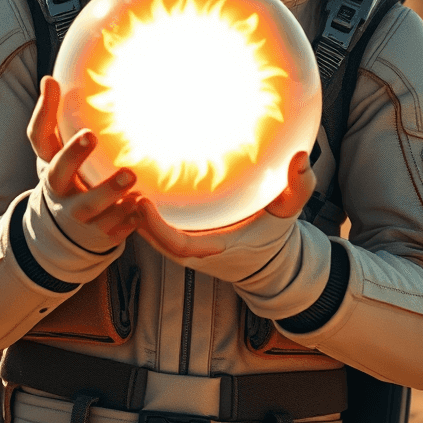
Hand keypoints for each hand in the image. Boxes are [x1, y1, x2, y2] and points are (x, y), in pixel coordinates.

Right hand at [27, 76, 139, 246]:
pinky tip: (142, 207)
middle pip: (61, 177)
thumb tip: (50, 79)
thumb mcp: (55, 152)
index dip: (51, 128)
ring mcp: (80, 218)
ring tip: (131, 178)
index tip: (85, 128)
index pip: (42, 145)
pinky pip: (115, 230)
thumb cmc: (66, 179)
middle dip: (75, 158)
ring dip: (112, 194)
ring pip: (92, 209)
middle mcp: (60, 194)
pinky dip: (128, 220)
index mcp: (50, 169)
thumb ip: (52, 117)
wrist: (67, 232)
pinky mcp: (101, 234)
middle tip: (94, 137)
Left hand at [134, 151, 315, 264]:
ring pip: (152, 240)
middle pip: (155, 242)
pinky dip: (142, 221)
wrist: (271, 265)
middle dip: (136, 219)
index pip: (177, 244)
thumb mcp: (291, 211)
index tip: (142, 203)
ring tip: (121, 188)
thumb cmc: (277, 235)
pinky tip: (130, 196)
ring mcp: (188, 254)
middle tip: (123, 188)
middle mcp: (197, 254)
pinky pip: (156, 237)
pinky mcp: (184, 249)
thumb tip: (301, 157)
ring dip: (135, 218)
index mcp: (217, 248)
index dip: (156, 227)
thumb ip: (299, 185)